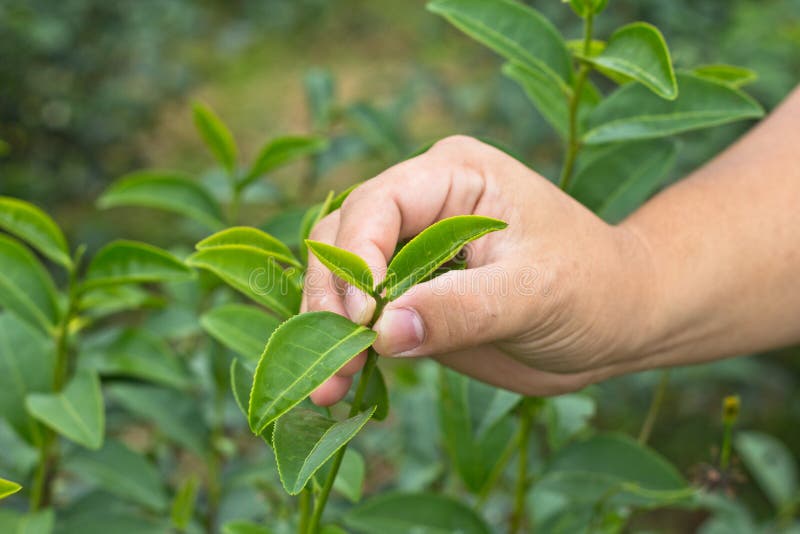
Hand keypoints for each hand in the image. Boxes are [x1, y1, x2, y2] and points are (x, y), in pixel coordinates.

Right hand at [302, 136, 654, 404]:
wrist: (616, 322)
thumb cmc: (593, 287)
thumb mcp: (536, 294)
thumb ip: (461, 309)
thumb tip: (381, 332)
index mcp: (453, 175)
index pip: (377, 205)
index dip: (357, 258)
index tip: (361, 320)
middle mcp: (423, 204)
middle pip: (342, 238)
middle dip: (331, 300)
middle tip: (332, 365)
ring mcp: (411, 250)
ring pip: (339, 276)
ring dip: (326, 328)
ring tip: (329, 384)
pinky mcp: (410, 295)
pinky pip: (360, 315)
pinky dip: (345, 347)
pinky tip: (340, 384)